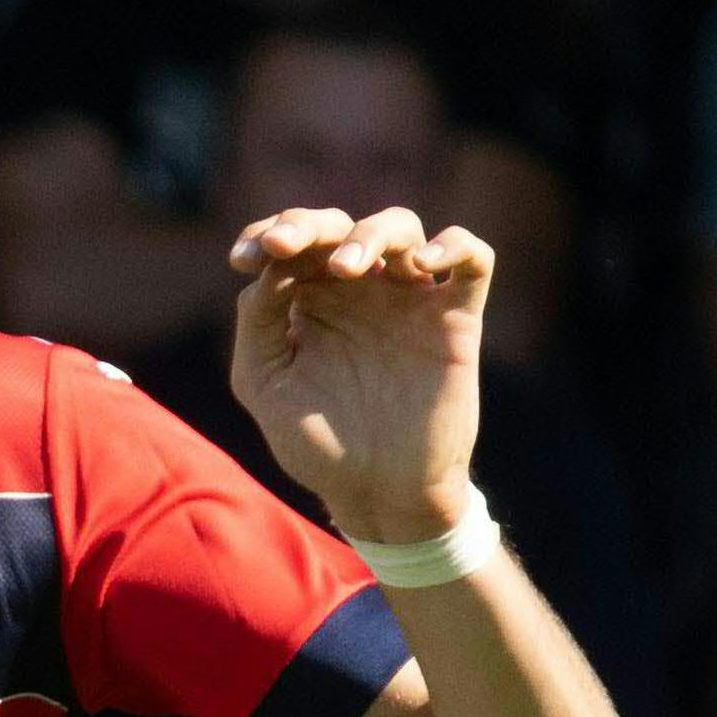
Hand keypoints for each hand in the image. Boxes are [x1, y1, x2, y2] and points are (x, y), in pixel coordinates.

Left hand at [226, 204, 488, 545]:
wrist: (378, 492)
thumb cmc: (319, 443)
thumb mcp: (267, 385)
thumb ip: (258, 326)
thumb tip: (265, 271)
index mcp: (311, 302)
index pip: (291, 246)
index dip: (264, 236)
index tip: (242, 259)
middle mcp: (360, 291)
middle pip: (341, 226)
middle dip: (309, 224)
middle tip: (284, 245)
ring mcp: (408, 300)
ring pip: (402, 228)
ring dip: (371, 232)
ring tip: (346, 266)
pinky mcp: (456, 319)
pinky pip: (473, 260)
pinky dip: (455, 245)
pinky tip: (423, 265)